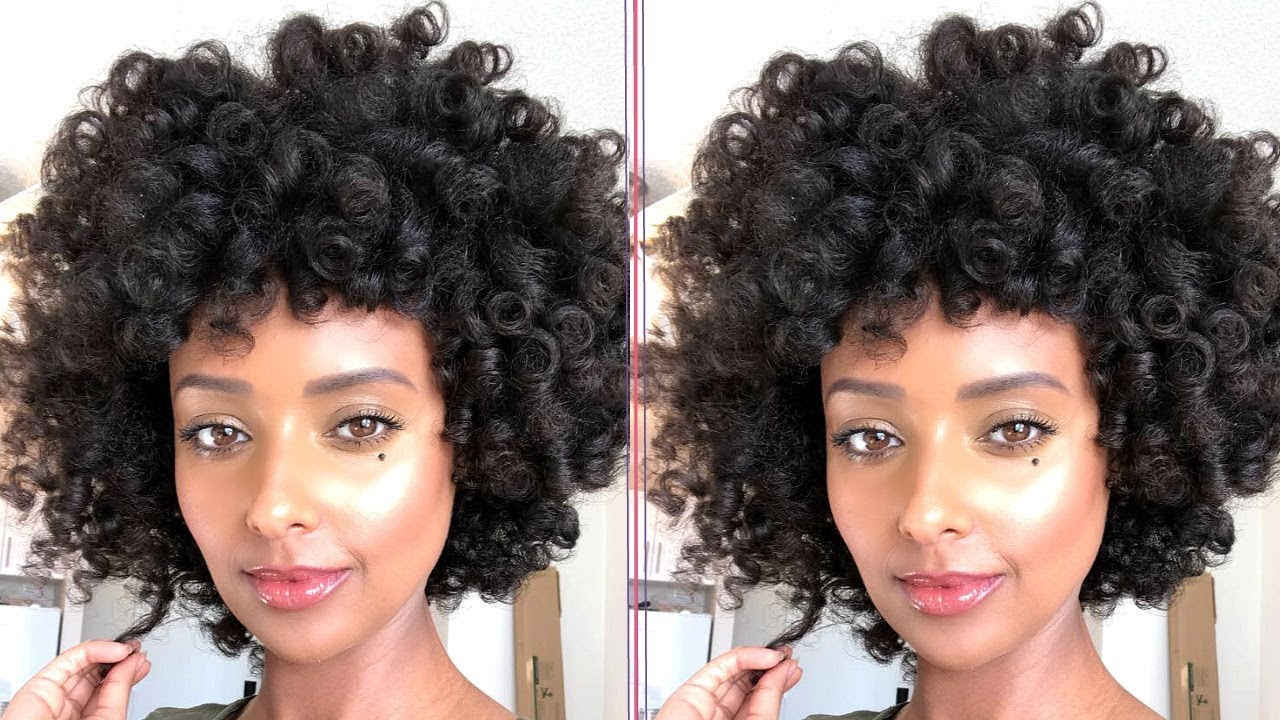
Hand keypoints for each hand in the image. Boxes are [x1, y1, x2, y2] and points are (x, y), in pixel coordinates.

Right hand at [2, 639, 150, 719]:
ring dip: (109, 651)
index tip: (141, 662)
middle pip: (94, 674)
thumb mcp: (108, 718)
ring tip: (130, 649)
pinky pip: (69, 659)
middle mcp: (68, 708)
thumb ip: (119, 690)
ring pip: (82, 663)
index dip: (124, 673)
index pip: (106, 691)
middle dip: (118, 660)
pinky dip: (95, 649)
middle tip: (137, 651)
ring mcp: (54, 695)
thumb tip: (134, 664)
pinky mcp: (40, 684)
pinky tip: (117, 650)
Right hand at [656, 646, 801, 719]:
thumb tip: (783, 673)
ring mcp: (706, 702)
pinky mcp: (692, 690)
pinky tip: (765, 657)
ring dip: (759, 658)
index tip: (793, 671)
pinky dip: (745, 656)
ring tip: (780, 656)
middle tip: (788, 658)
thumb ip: (769, 700)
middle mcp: (720, 717)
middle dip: (769, 667)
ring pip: (733, 671)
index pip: (758, 701)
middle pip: (746, 683)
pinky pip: (720, 666)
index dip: (776, 683)